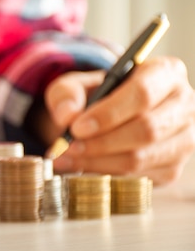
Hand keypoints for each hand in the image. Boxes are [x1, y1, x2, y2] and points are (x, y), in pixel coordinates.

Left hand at [43, 57, 194, 184]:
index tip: (77, 128)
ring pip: (142, 158)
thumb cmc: (95, 95)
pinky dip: (104, 175)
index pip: (142, 94)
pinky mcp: (173, 168)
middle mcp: (184, 105)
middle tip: (68, 147)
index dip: (108, 114)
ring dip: (99, 162)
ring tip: (67, 158)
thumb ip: (67, 94)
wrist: (108, 116)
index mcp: (165, 73)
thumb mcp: (75, 84)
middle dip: (101, 143)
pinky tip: (80, 167)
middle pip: (146, 130)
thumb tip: (67, 115)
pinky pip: (138, 177)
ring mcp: (183, 139)